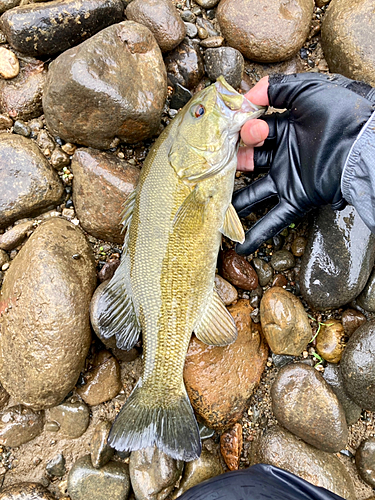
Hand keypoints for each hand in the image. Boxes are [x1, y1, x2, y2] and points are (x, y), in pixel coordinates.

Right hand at [233, 73, 374, 254]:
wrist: (362, 143)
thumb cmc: (340, 114)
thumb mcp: (307, 91)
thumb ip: (277, 90)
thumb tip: (248, 97)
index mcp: (286, 129)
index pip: (254, 131)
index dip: (243, 130)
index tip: (240, 129)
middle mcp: (283, 155)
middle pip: (249, 161)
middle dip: (234, 161)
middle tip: (224, 160)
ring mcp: (288, 178)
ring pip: (254, 193)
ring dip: (236, 201)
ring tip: (214, 206)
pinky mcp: (296, 198)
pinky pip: (274, 219)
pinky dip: (257, 234)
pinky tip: (240, 244)